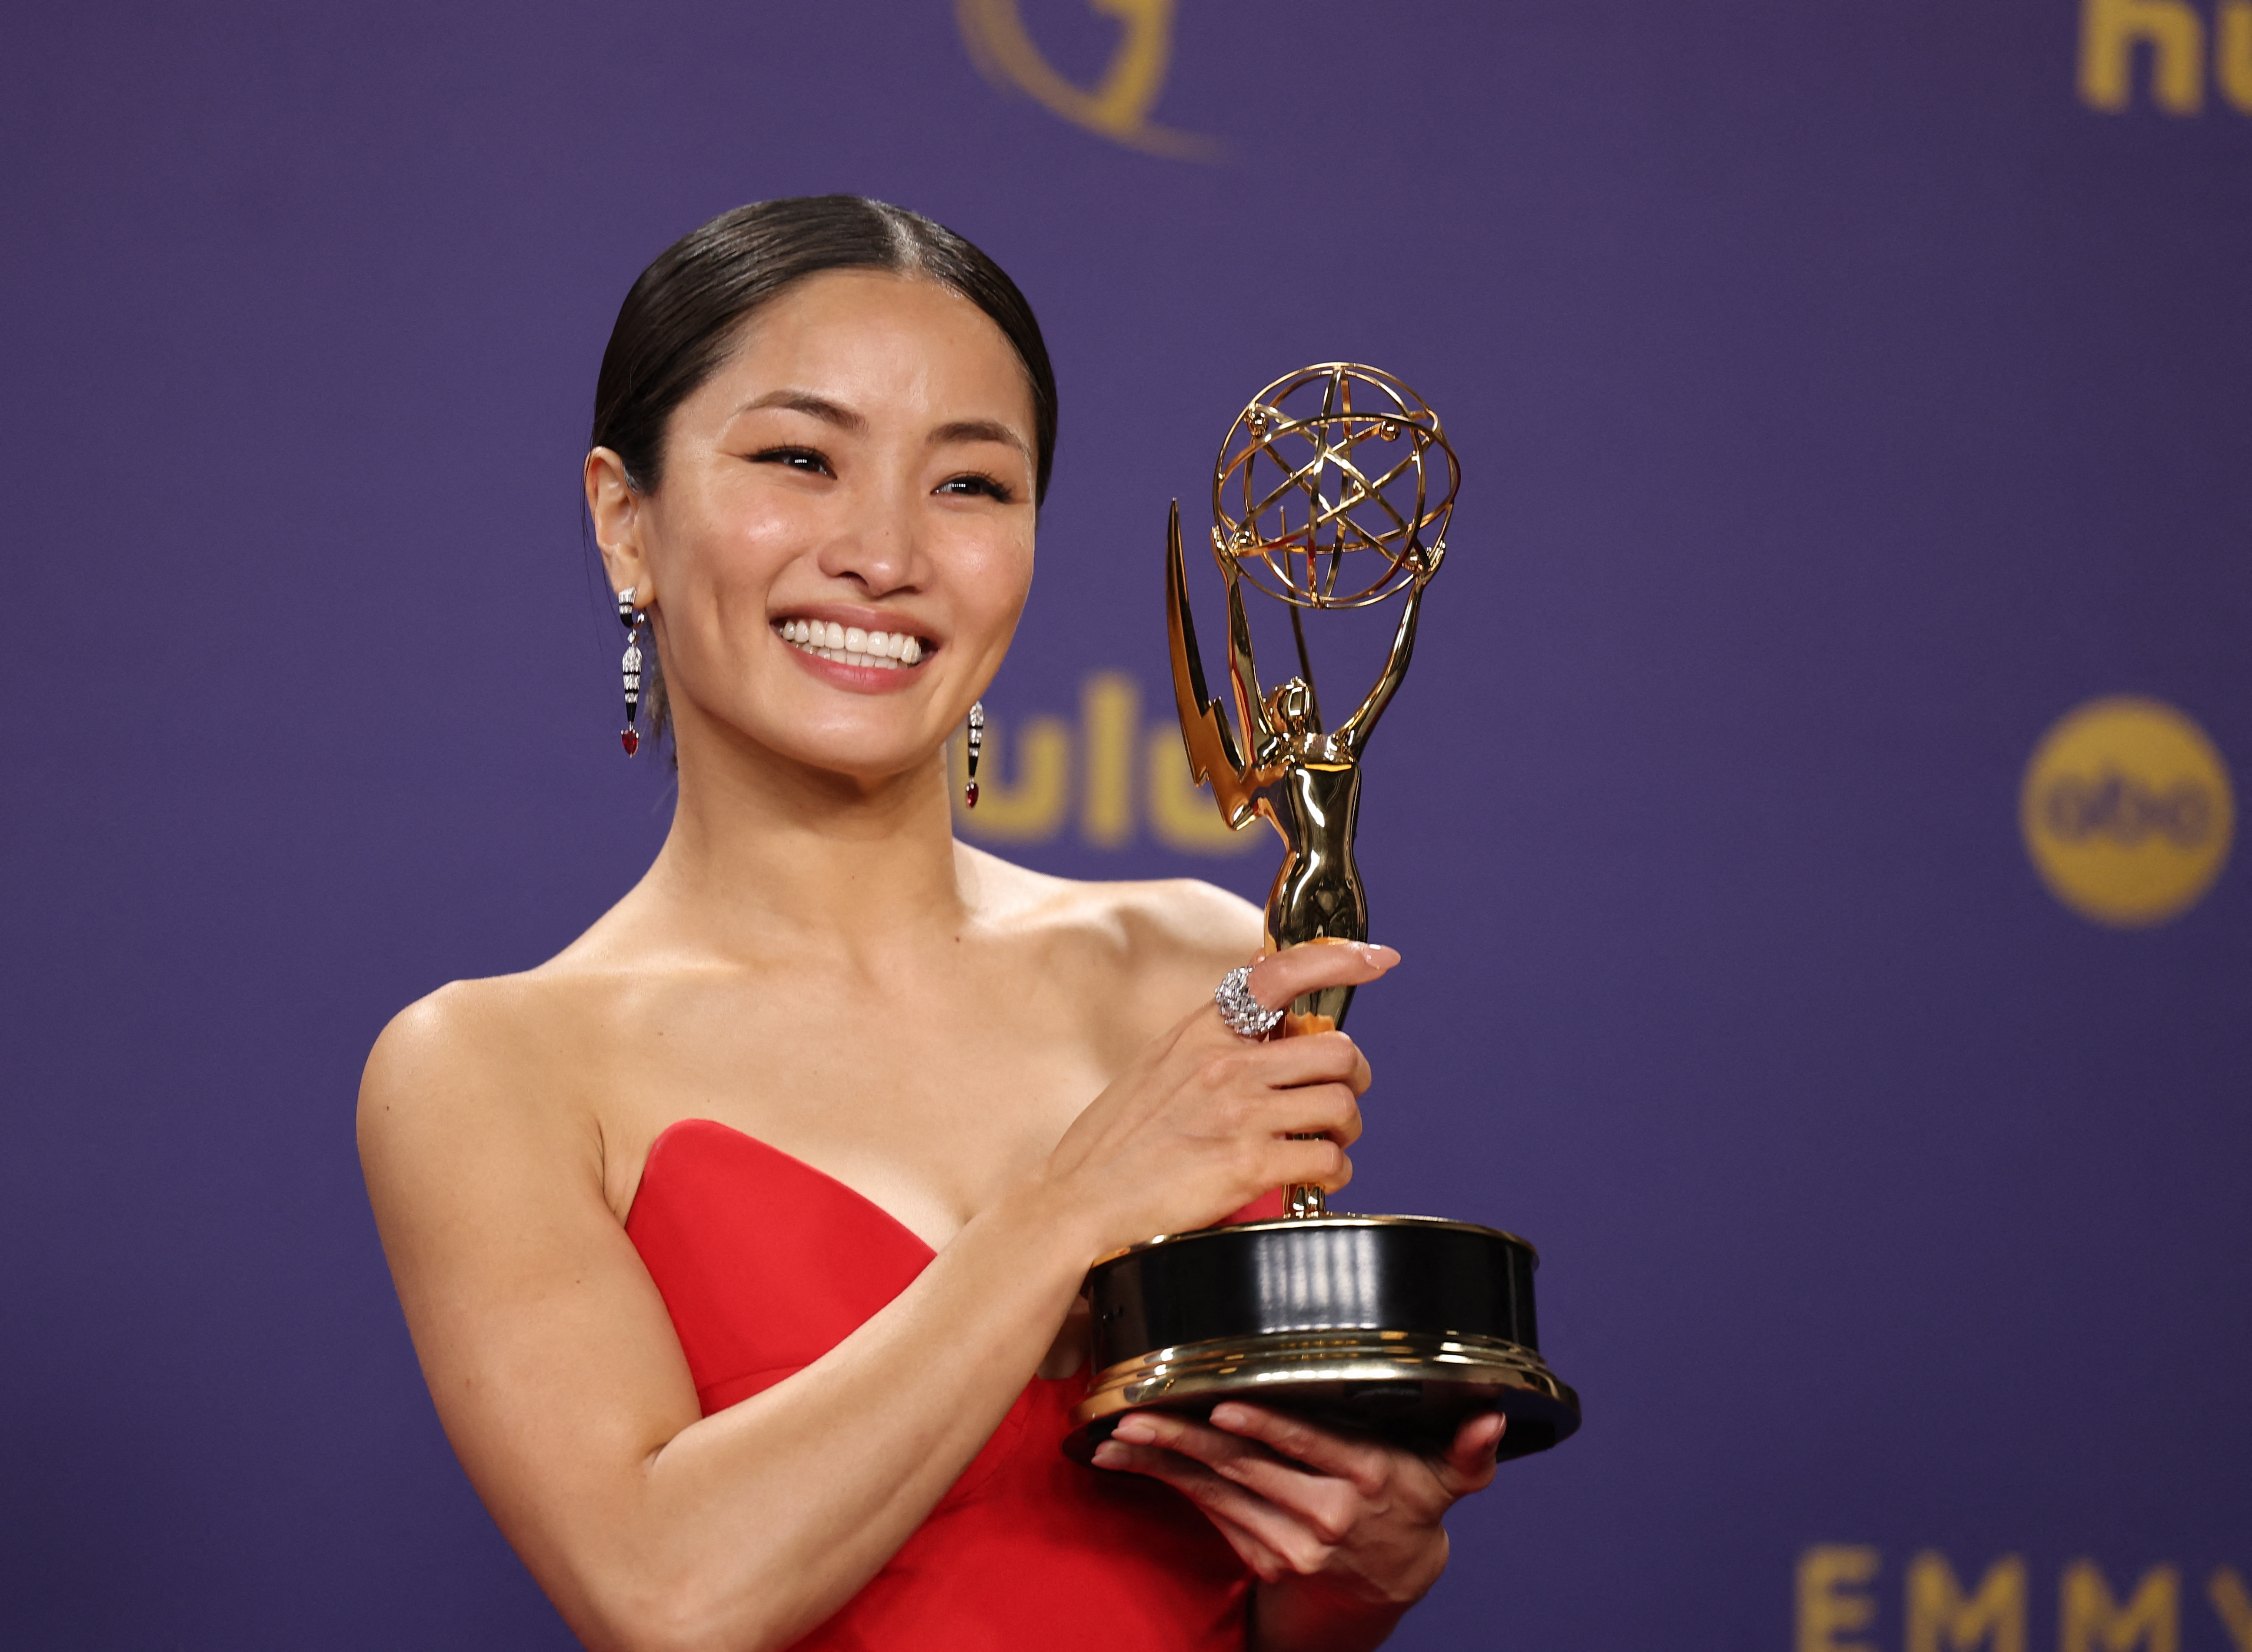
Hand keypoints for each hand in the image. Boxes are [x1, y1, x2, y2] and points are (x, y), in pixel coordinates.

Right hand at [1042, 943, 1396, 1258]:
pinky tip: (1315, 1178)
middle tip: (1340, 1098)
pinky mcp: (1249, 1164)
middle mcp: (1224, 1064)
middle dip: (1351, 1077)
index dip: (1338, 960)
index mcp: (1200, 1034)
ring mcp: (1239, 1113)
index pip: (1280, 974)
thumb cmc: (1113, 1146)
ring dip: (1345, 1128)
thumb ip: (1207, 1042)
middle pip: (1335, 1050)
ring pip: (1341, 1103)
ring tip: (1325, 1143)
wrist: (1076, 1206)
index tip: (1375, 959)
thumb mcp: (1155, 1068)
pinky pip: (1328, 1159)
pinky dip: (1334, 1172)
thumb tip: (1260, 1014)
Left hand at [1090, 1403, 1503, 1648]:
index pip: (1310, 1446)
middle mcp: (1325, 1514)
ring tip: (1122, 1433)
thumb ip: (1468, 1452)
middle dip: (1188, 1438)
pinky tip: (1133, 1460)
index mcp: (1366, 1481)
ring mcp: (1288, 1541)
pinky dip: (1170, 1484)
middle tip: (1140, 1411)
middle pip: (1248, 1468)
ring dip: (1164, 1462)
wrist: (1382, 1591)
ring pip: (1217, 1491)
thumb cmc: (1408, 1512)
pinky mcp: (1259, 1556)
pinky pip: (1209, 1512)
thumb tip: (1491, 1416)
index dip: (1269, 1429)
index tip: (1227, 1406)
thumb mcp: (1446, 1484)